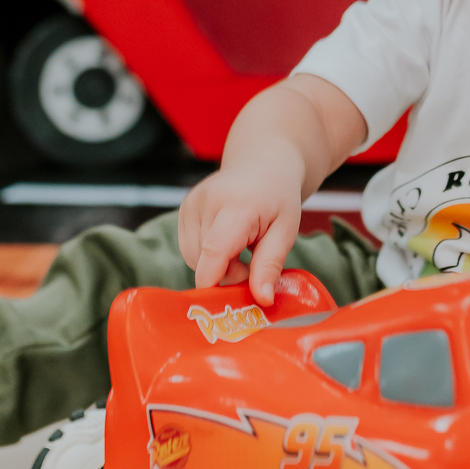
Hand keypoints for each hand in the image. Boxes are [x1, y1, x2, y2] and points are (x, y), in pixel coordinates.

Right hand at [178, 158, 303, 305]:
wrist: (262, 164)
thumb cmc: (278, 198)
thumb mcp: (286, 231)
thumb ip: (270, 265)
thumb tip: (262, 300)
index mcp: (237, 204)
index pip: (215, 249)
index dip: (214, 282)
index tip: (225, 303)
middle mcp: (207, 201)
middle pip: (205, 260)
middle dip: (227, 273)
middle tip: (251, 264)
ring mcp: (191, 204)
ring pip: (194, 258)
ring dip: (216, 265)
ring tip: (240, 249)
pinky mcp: (183, 209)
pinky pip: (189, 249)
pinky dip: (207, 254)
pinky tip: (226, 241)